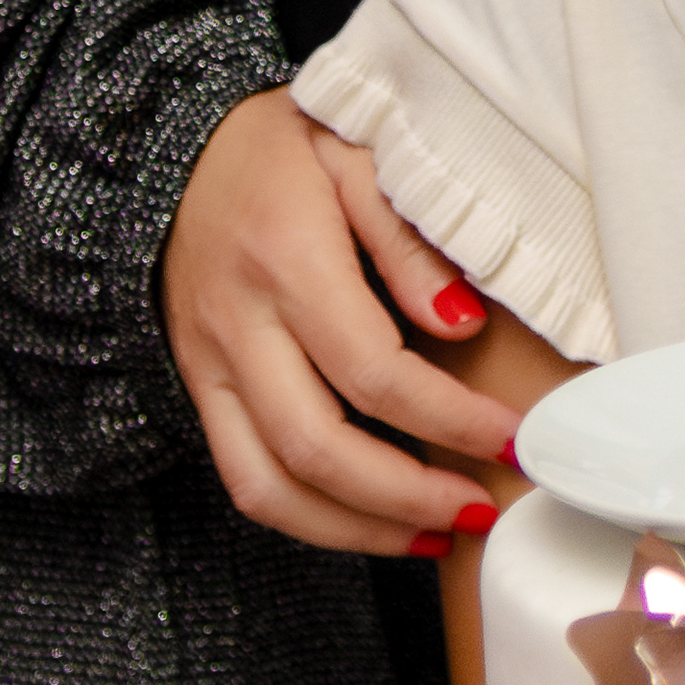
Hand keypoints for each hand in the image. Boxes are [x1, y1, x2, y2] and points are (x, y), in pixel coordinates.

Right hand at [162, 93, 527, 552]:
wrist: (173, 156)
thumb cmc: (282, 150)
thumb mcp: (358, 154)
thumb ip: (411, 240)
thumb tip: (462, 323)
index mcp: (284, 259)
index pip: (373, 372)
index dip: (449, 420)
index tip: (511, 438)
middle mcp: (237, 325)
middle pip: (316, 448)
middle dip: (407, 496)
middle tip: (482, 509)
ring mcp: (208, 367)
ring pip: (270, 487)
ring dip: (358, 530)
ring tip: (437, 535)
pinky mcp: (200, 391)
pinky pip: (245, 478)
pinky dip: (311, 518)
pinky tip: (374, 520)